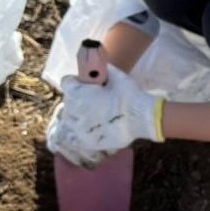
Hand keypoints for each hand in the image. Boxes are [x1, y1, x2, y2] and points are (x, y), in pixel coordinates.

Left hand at [46, 65, 164, 166]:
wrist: (142, 117)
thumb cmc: (129, 94)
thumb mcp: (115, 76)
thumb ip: (102, 72)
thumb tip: (98, 69)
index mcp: (76, 92)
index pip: (67, 83)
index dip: (77, 82)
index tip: (85, 84)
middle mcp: (73, 110)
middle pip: (68, 102)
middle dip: (78, 100)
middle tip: (93, 101)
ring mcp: (79, 128)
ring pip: (69, 121)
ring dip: (76, 117)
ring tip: (90, 117)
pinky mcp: (87, 141)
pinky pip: (74, 138)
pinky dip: (79, 134)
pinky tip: (88, 131)